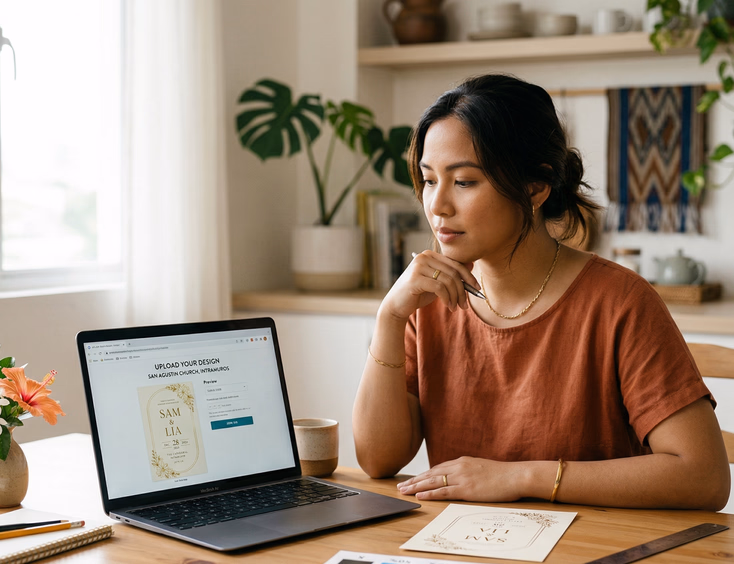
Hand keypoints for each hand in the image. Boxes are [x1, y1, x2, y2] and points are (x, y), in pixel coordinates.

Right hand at [379, 251, 477, 320]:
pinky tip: (448, 306)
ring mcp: (418, 266)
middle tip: (465, 305)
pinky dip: (447, 298)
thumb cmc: (418, 294)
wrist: (397, 305)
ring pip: (448, 281)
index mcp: (430, 255)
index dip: (469, 276)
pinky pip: (440, 288)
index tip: (477, 288)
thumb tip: (471, 265)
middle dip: (463, 290)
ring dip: (455, 297)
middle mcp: (424, 257)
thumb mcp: (438, 283)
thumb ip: (451, 274)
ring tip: (455, 307)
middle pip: (453, 272)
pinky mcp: (415, 278)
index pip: (455, 263)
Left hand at [396, 456, 526, 501]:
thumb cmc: (503, 475)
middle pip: (431, 473)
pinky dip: (430, 494)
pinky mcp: (467, 489)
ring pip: (433, 482)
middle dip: (414, 480)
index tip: (413, 479)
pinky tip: (420, 495)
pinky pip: (444, 491)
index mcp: (463, 461)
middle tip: (401, 485)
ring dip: (416, 486)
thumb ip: (469, 471)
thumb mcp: (482, 468)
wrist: (516, 475)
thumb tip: (461, 477)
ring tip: (404, 491)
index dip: (423, 475)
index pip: (438, 468)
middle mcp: (459, 467)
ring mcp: (462, 477)